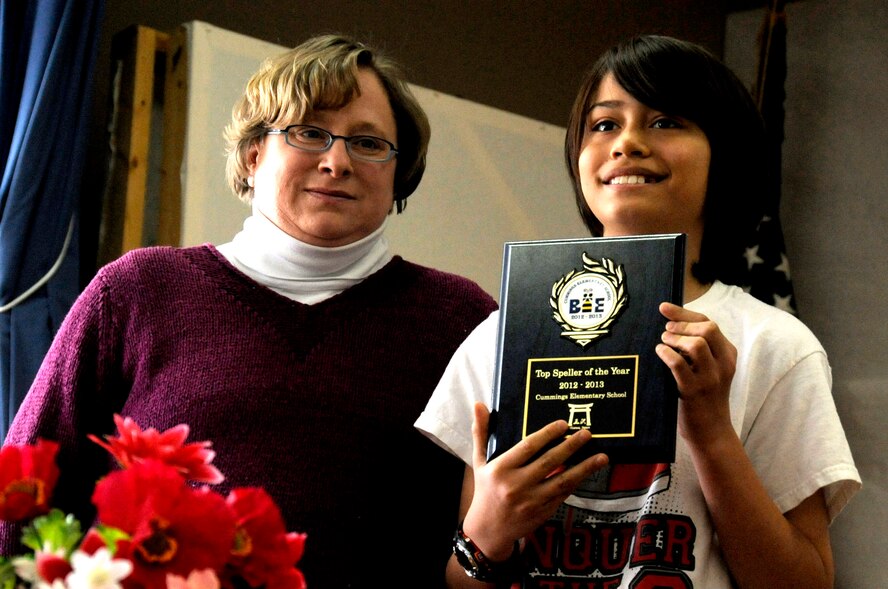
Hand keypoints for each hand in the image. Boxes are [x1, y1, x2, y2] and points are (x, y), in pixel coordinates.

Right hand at [462, 403, 607, 560]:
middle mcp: (516, 485)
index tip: (563, 424)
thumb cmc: (485, 489)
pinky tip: (588, 472)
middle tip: (587, 433)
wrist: (488, 529)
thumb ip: (481, 433)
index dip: (547, 434)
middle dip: (571, 446)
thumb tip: (478, 404)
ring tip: (601, 456)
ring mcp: (531, 501)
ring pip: (562, 480)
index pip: (528, 447)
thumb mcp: (479, 461)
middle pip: (549, 461)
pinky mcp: (542, 512)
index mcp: (501, 469)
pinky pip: (563, 494)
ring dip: (584, 468)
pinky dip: (576, 482)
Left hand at [655, 302, 736, 442]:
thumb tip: (671, 325)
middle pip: (707, 328)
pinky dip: (667, 354)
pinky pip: (679, 365)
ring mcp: (710, 378)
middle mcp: (723, 364)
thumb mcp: (708, 369)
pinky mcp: (694, 391)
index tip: (664, 308)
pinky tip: (659, 352)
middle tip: (666, 330)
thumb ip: (697, 349)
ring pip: (697, 344)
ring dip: (675, 338)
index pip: (709, 323)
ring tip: (663, 342)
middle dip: (682, 324)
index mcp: (728, 354)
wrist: (712, 432)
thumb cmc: (704, 397)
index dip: (685, 313)